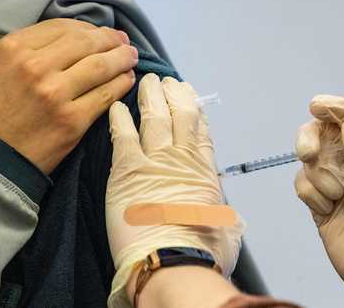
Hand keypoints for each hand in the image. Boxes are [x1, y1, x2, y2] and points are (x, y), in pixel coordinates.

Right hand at [0, 18, 137, 173]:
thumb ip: (31, 48)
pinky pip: (107, 95)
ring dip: (123, 58)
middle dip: (111, 40)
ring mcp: (56, 94)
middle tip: (124, 42)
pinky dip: (122, 84)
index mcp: (14, 48)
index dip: (89, 28)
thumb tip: (77, 37)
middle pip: (87, 43)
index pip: (64, 27)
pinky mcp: (73, 121)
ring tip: (131, 57)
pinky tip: (128, 79)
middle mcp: (35, 67)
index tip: (102, 32)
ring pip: (102, 66)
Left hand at [105, 74, 243, 306]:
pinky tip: (116, 107)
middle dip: (173, 93)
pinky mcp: (128, 170)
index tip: (188, 94)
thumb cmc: (203, 252)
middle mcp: (183, 158)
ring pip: (154, 116)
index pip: (201, 128)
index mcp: (205, 170)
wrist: (173, 263)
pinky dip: (120, 118)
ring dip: (150, 96)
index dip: (194, 107)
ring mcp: (155, 161)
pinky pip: (124, 135)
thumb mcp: (225, 230)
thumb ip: (222, 216)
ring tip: (145, 82)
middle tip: (165, 81)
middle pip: (180, 113)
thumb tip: (227, 220)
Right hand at [294, 95, 343, 305]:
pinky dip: (310, 192)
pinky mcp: (323, 203)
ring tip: (334, 195)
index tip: (317, 106)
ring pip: (313, 158)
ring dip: (317, 173)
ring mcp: (342, 183)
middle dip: (315, 137)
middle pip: (330, 132)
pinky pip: (304, 183)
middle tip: (310, 152)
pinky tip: (326, 208)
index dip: (340, 107)